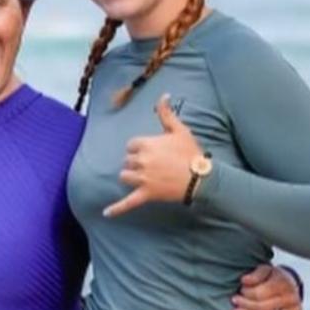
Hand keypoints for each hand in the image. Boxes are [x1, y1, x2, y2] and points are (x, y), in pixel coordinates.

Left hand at [103, 93, 201, 216]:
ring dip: (130, 176)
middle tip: (153, 165)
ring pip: (125, 176)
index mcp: (146, 144)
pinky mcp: (146, 194)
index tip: (152, 151)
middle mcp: (141, 161)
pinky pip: (128, 202)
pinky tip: (106, 213)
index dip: (140, 148)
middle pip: (127, 160)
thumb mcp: (179, 130)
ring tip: (143, 177)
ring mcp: (143, 178)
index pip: (131, 145)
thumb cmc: (191, 153)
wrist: (202, 177)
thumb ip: (167, 113)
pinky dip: (117, 208)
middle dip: (136, 162)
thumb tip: (164, 95)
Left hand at [232, 264, 301, 309]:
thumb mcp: (265, 269)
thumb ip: (255, 275)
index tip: (240, 290)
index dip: (248, 293)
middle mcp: (292, 298)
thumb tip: (244, 280)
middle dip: (246, 304)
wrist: (290, 285)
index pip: (261, 293)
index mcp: (284, 283)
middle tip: (234, 300)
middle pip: (263, 306)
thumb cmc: (273, 277)